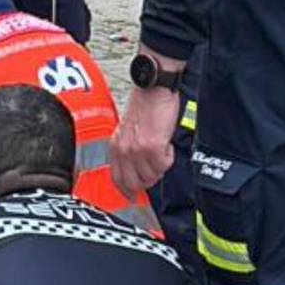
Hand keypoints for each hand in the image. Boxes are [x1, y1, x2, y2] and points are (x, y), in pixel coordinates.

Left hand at [110, 64, 181, 194]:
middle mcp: (123, 150)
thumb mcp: (128, 130)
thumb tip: (136, 169)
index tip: (133, 196)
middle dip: (148, 180)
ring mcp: (137, 150)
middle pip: (134, 183)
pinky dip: (169, 158)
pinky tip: (166, 144)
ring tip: (162, 148)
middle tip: (156, 167)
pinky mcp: (153, 147)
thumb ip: (128, 150)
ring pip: (151, 176)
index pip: (117, 179)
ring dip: (160, 166)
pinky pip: (164, 165)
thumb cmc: (145, 105)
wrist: (154, 88)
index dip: (126, 191)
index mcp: (115, 146)